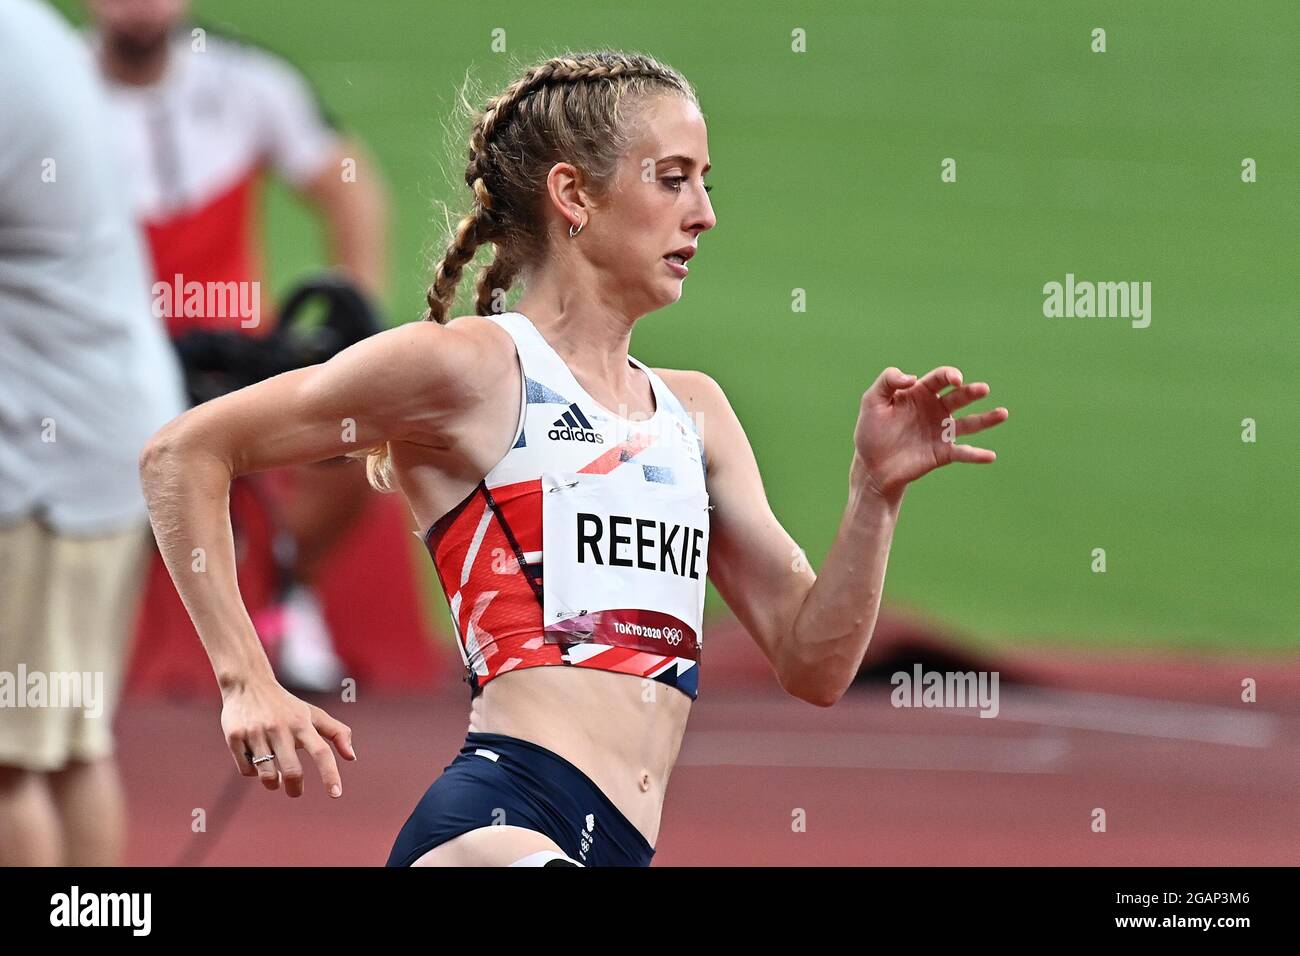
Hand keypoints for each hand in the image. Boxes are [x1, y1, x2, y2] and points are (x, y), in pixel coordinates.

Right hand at [221, 676, 355, 798]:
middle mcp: (280, 728)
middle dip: (295, 788)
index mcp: (302, 723)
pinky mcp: (234, 736)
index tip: (336, 794)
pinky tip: (256, 763)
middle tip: (295, 791)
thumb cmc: (287, 705)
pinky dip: (253, 772)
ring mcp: (256, 732)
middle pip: (292, 771)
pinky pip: (246, 769)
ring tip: (276, 779)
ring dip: (273, 783)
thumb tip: (352, 757)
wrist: (248, 683)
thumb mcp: (313, 714)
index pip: (321, 752)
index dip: (330, 774)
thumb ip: (337, 733)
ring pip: (267, 775)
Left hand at [852, 365, 1008, 500]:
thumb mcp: (872, 401)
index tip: (954, 379)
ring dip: (987, 419)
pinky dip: (977, 455)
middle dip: (972, 392)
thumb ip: (888, 381)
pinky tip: (990, 456)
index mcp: (920, 394)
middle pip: (959, 397)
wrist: (871, 466)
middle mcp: (935, 410)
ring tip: (1003, 413)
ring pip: (969, 423)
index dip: (949, 375)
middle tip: (983, 389)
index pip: (940, 379)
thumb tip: (913, 377)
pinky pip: (963, 453)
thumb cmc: (871, 431)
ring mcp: (941, 432)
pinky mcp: (942, 453)